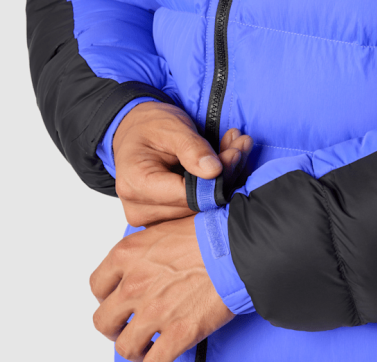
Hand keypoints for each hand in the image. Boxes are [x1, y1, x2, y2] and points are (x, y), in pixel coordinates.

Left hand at [90, 216, 235, 361]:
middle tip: (127, 327)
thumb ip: (142, 250)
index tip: (117, 303)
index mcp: (127, 255)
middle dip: (114, 328)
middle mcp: (134, 284)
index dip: (105, 299)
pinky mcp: (179, 333)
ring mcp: (155, 311)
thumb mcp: (162, 230)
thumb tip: (140, 262)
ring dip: (134, 350)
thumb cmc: (206, 235)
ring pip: (125, 347)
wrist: (236, 248)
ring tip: (146, 346)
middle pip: (103, 321)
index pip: (97, 286)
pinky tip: (163, 359)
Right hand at [113, 101, 252, 226]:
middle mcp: (139, 209)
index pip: (187, 196)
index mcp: (135, 184)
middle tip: (240, 147)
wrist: (135, 133)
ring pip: (199, 209)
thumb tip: (215, 171)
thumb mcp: (172, 127)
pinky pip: (194, 210)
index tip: (234, 154)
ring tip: (235, 150)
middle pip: (194, 205)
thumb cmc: (149, 126)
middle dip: (222, 177)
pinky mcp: (162, 220)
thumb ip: (193, 149)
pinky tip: (223, 164)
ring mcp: (150, 219)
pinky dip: (212, 188)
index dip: (215, 179)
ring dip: (221, 182)